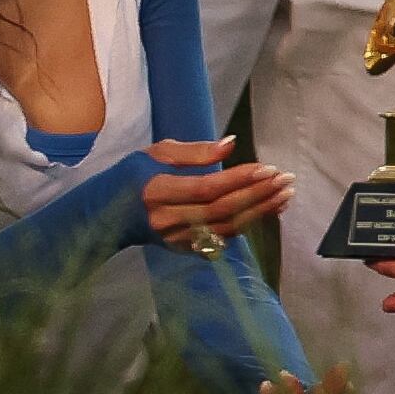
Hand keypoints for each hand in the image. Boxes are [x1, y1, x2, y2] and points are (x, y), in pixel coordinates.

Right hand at [139, 136, 291, 246]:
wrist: (108, 216)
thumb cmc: (134, 175)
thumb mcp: (157, 152)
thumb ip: (195, 151)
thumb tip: (232, 144)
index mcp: (157, 191)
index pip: (206, 188)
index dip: (238, 179)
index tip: (267, 167)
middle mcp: (167, 220)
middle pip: (221, 210)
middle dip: (257, 195)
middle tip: (286, 180)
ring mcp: (177, 239)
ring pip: (226, 228)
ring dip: (260, 211)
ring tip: (286, 194)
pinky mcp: (185, 249)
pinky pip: (223, 238)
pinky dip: (249, 224)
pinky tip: (269, 210)